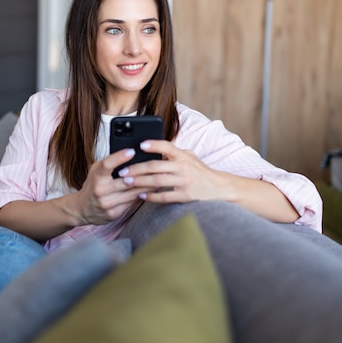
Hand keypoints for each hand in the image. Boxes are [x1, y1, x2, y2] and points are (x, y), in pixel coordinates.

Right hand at [71, 147, 151, 224]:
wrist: (81, 209)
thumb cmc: (92, 185)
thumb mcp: (96, 170)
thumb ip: (110, 163)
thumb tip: (131, 154)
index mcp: (96, 176)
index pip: (107, 164)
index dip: (119, 157)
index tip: (132, 151)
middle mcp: (101, 190)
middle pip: (126, 181)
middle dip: (144, 175)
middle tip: (158, 167)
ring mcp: (107, 203)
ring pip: (132, 194)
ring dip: (148, 187)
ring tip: (160, 179)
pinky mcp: (113, 214)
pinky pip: (131, 204)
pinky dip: (142, 197)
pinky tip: (151, 192)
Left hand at [115, 139, 230, 203]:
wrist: (219, 188)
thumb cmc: (201, 171)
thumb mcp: (190, 157)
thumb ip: (174, 152)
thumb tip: (156, 146)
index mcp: (183, 156)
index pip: (167, 147)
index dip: (154, 145)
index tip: (140, 145)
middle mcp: (184, 168)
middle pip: (156, 167)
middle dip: (136, 169)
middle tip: (122, 171)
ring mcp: (185, 182)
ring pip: (157, 182)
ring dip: (140, 182)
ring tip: (127, 182)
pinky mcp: (185, 196)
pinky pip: (165, 197)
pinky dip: (152, 196)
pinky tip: (141, 195)